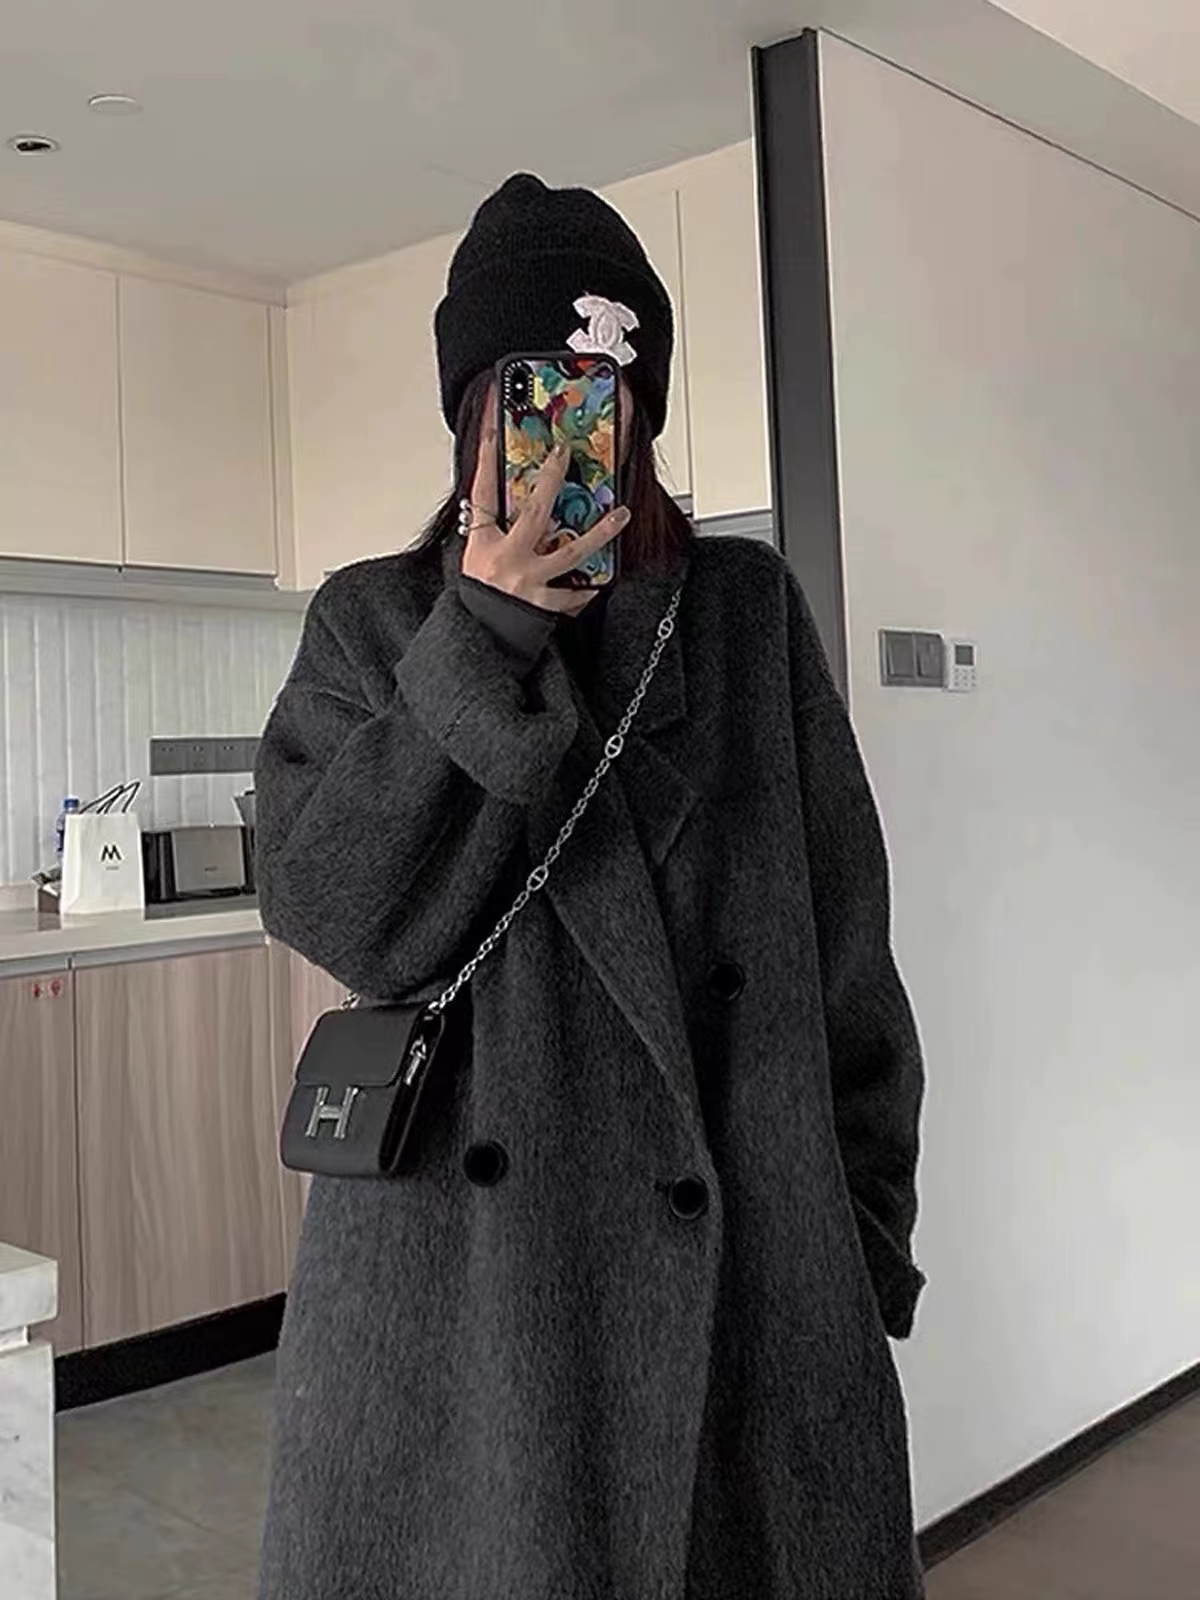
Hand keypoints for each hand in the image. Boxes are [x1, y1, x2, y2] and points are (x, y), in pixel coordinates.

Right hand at [460, 424, 628, 613]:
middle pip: (535, 511)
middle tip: (565, 454)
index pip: (483, 493)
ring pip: (572, 552)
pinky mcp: (544, 605)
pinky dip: (586, 590)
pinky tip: (600, 581)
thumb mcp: (473, 557)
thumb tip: (508, 499)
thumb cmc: (477, 598)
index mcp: (484, 544)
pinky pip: (572, 595)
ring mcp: (529, 582)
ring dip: (600, 533)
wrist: (478, 639)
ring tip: (621, 515)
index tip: (493, 429)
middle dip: (551, 478)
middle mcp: (508, 559)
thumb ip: (492, 530)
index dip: (486, 459)